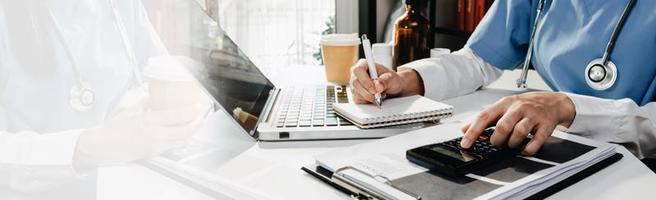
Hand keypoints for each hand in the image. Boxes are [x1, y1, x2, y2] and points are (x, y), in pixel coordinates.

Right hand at [74, 103, 210, 167]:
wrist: (104, 147)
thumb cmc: (114, 129)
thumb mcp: (130, 112)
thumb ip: (144, 104)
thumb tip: (152, 97)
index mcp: (149, 120)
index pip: (177, 115)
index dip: (191, 111)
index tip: (199, 107)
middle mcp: (155, 133)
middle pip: (185, 130)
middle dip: (197, 123)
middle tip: (201, 117)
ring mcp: (156, 145)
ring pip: (182, 140)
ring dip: (192, 132)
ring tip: (196, 125)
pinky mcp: (154, 153)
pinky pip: (174, 148)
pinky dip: (183, 142)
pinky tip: (187, 138)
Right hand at [349, 59, 423, 103]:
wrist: (393, 88)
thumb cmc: (391, 79)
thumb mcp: (392, 78)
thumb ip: (385, 80)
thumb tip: (377, 86)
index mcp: (364, 65)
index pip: (358, 70)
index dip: (365, 80)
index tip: (374, 89)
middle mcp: (357, 74)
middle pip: (355, 83)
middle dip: (368, 92)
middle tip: (379, 95)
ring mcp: (355, 85)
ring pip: (356, 93)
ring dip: (370, 97)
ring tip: (380, 94)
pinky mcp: (356, 94)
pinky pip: (358, 100)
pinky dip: (368, 101)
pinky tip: (375, 98)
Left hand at [460, 92, 575, 155]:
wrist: (551, 102)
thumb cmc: (523, 106)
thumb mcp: (502, 108)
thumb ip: (483, 119)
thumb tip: (464, 129)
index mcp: (504, 104)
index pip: (484, 117)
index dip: (473, 131)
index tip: (465, 143)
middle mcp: (518, 108)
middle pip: (503, 126)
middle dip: (497, 139)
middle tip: (496, 143)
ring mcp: (533, 116)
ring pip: (519, 132)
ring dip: (512, 143)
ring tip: (511, 144)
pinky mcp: (546, 125)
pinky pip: (537, 140)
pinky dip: (528, 149)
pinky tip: (524, 149)